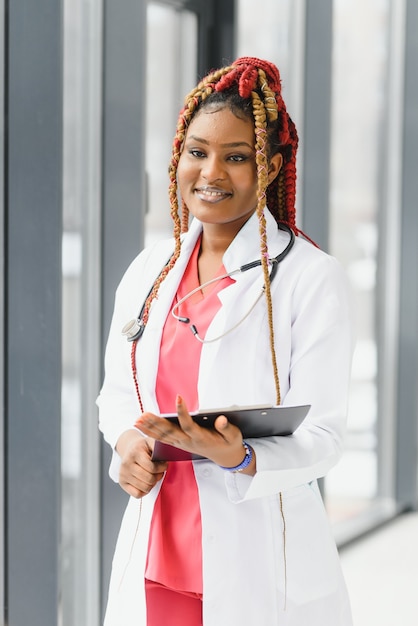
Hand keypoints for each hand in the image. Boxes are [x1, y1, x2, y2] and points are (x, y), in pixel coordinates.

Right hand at [116, 429, 168, 497]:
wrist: (129, 448)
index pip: (152, 467)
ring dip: (153, 484)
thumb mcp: (151, 442)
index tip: (165, 465)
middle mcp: (126, 464)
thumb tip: (171, 453)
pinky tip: (146, 482)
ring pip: (144, 488)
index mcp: (134, 452)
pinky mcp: (122, 483)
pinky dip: (145, 491)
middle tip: (160, 472)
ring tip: (154, 476)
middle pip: (149, 479)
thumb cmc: (143, 447)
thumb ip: (160, 447)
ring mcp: (123, 474)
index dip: (162, 468)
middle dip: (158, 476)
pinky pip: (137, 494)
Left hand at [135, 396, 255, 474]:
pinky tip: (141, 425)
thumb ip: (226, 428)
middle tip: (144, 414)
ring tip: (137, 419)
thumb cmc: (229, 443)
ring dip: (150, 428)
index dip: (183, 412)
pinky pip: (162, 439)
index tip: (179, 397)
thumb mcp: (234, 435)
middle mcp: (189, 442)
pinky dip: (151, 432)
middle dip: (156, 423)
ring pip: (163, 436)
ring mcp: (182, 444)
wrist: (226, 457)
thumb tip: (221, 419)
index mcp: (201, 438)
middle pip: (170, 432)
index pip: (189, 425)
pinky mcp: (179, 444)